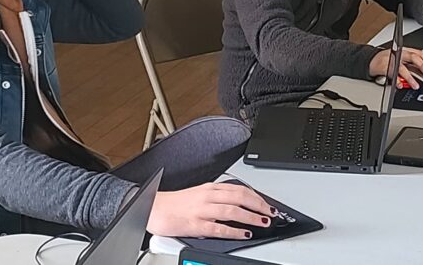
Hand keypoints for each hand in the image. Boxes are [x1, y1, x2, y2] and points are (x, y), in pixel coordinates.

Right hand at [147, 182, 274, 239]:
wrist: (152, 208)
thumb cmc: (174, 204)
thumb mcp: (198, 194)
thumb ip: (216, 197)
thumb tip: (235, 203)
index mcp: (209, 188)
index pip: (239, 189)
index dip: (256, 196)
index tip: (266, 204)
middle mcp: (207, 196)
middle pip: (239, 197)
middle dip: (258, 205)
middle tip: (270, 213)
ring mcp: (202, 210)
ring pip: (232, 210)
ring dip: (250, 217)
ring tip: (262, 222)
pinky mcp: (196, 224)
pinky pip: (219, 228)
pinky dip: (234, 231)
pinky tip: (243, 234)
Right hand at [369, 47, 422, 89]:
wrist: (371, 61)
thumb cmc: (388, 60)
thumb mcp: (401, 58)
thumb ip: (411, 64)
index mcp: (405, 50)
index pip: (419, 53)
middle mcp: (399, 54)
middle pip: (413, 57)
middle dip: (422, 66)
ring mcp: (392, 60)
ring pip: (403, 68)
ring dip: (410, 78)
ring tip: (415, 85)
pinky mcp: (384, 67)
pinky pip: (393, 75)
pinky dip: (397, 81)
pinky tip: (400, 85)